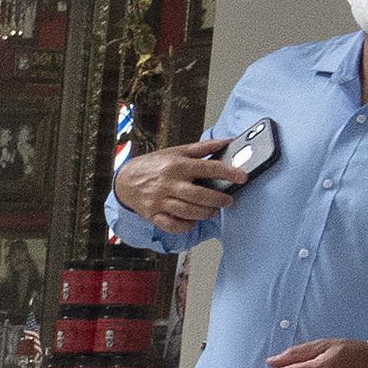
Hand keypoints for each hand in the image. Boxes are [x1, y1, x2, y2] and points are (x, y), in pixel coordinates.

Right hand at [114, 139, 247, 228]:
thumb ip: (202, 148)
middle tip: (227, 200)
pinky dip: (186, 226)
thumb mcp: (176, 151)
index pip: (208, 168)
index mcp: (177, 165)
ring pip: (189, 212)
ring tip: (212, 210)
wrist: (124, 180)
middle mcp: (169, 183)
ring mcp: (160, 200)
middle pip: (200, 195)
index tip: (242, 177)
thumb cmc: (153, 165)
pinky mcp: (153, 214)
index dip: (228, 172)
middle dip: (219, 200)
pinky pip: (172, 225)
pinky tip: (192, 221)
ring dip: (206, 213)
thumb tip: (228, 141)